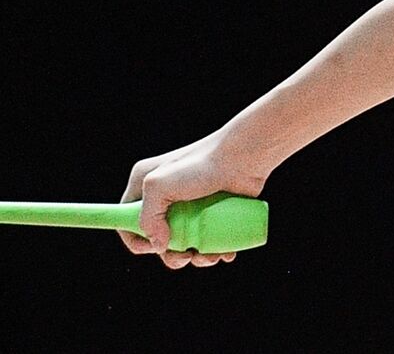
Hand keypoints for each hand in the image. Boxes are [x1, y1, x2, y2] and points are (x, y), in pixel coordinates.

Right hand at [119, 131, 267, 268]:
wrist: (246, 156)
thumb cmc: (203, 164)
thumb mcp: (159, 185)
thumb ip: (147, 217)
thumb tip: (159, 245)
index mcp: (146, 186)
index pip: (126, 219)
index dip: (136, 240)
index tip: (153, 249)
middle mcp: (168, 196)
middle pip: (159, 238)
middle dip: (171, 255)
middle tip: (186, 256)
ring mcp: (193, 206)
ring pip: (186, 243)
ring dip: (196, 258)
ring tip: (210, 256)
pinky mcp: (215, 211)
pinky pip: (210, 239)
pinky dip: (215, 251)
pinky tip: (224, 253)